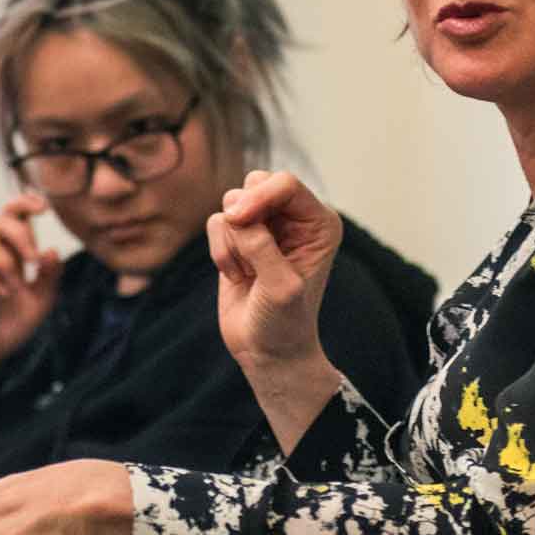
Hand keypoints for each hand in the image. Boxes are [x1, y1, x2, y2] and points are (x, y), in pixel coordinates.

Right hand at [0, 193, 63, 369]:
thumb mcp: (41, 301)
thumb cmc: (12, 321)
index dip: (25, 204)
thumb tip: (52, 250)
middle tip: (34, 261)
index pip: (12, 215)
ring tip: (15, 287)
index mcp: (7, 250)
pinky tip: (1, 293)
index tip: (43, 208)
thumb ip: (51, 276)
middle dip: (20, 236)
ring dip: (6, 263)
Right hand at [204, 171, 344, 448]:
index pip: (286, 184)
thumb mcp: (281, 287)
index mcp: (319, 222)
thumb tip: (234, 215)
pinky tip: (237, 275)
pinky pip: (215, 223)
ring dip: (231, 241)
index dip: (259, 196)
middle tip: (248, 259)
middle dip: (244, 218)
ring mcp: (266, 225)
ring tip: (248, 273)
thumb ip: (262, 246)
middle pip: (256, 183)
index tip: (239, 219)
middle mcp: (295, 217)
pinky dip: (220, 251)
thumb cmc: (285, 322)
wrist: (267, 351)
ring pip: (231, 203)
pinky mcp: (239, 237)